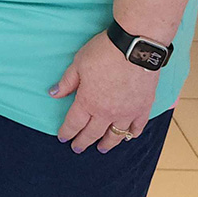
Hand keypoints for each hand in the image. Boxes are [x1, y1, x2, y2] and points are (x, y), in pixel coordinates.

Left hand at [49, 31, 158, 153]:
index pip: (74, 123)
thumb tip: (54, 94)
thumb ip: (67, 82)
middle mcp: (106, 112)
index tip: (63, 138)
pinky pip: (137, 127)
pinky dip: (132, 134)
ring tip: (101, 148)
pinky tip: (128, 136)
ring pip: (115, 135)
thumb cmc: (103, 52)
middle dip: (83, 142)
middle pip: (92, 133)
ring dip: (107, 143)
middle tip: (78, 148)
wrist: (134, 48)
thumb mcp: (78, 63)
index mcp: (88, 102)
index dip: (67, 132)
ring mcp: (127, 113)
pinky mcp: (143, 108)